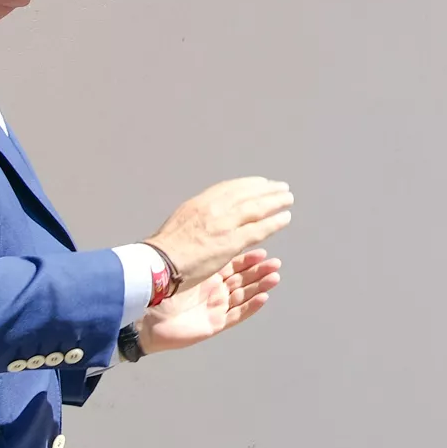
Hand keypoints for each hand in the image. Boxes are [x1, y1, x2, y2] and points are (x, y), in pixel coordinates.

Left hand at [137, 249, 282, 352]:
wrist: (143, 314)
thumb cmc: (158, 289)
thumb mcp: (184, 268)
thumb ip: (199, 256)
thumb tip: (210, 233)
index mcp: (205, 276)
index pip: (232, 265)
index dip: (249, 259)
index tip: (264, 251)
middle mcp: (212, 290)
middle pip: (242, 280)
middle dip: (260, 271)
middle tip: (276, 264)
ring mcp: (214, 308)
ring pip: (243, 295)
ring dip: (260, 286)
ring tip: (275, 277)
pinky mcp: (213, 324)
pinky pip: (237, 315)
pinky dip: (251, 306)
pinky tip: (264, 297)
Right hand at [147, 176, 294, 285]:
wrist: (158, 264)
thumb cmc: (164, 250)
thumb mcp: (180, 221)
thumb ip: (197, 216)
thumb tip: (205, 217)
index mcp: (200, 203)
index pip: (230, 188)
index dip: (248, 185)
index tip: (261, 183)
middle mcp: (214, 209)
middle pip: (247, 194)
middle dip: (267, 189)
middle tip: (281, 188)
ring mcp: (223, 225)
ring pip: (257, 208)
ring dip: (275, 201)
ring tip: (288, 199)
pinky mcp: (231, 243)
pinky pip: (259, 229)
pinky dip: (274, 222)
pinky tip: (285, 218)